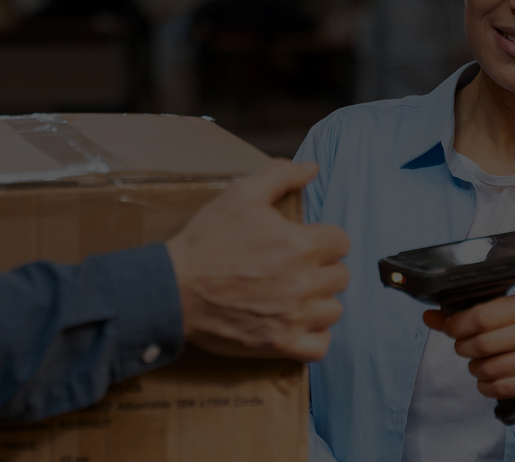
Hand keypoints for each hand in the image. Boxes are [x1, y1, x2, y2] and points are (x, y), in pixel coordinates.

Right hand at [165, 159, 349, 361]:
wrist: (173, 288)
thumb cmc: (206, 240)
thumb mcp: (241, 194)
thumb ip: (281, 176)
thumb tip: (312, 167)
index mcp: (300, 245)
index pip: (341, 241)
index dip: (324, 238)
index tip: (306, 241)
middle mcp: (304, 283)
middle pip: (341, 276)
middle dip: (323, 268)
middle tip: (297, 266)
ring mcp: (293, 317)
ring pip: (333, 310)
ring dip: (320, 301)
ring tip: (297, 294)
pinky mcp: (279, 344)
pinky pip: (320, 347)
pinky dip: (314, 336)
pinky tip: (298, 323)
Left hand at [424, 295, 514, 399]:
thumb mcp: (509, 310)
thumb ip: (469, 313)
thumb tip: (429, 316)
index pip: (480, 316)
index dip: (457, 325)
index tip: (452, 329)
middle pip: (481, 345)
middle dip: (463, 348)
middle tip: (465, 347)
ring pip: (489, 369)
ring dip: (475, 368)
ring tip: (480, 362)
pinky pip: (501, 388)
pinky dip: (486, 385)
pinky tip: (489, 378)